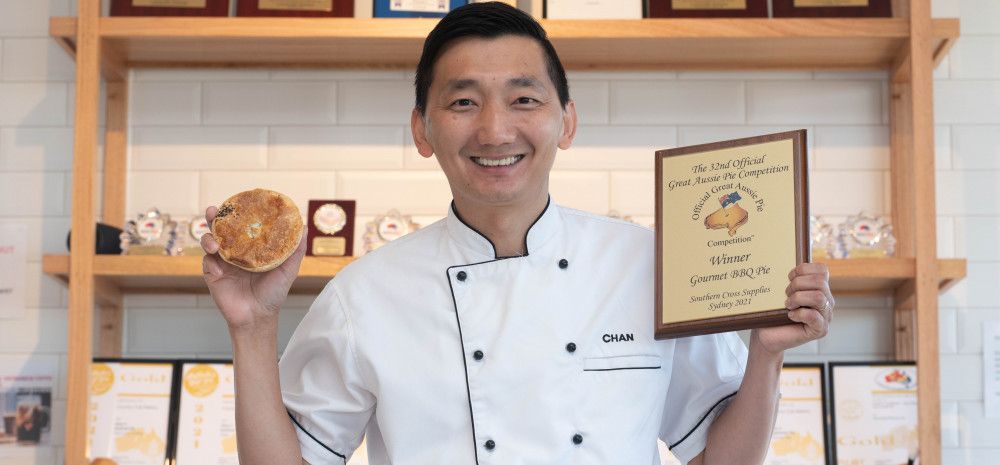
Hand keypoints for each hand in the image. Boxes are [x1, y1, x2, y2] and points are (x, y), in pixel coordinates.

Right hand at [200, 205, 306, 330]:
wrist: (258, 317)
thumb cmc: (273, 293)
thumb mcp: (288, 270)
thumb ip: (295, 250)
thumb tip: (303, 227)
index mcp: (250, 247)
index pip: (241, 224)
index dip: (238, 211)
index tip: (238, 200)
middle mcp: (234, 251)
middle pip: (221, 228)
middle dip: (215, 217)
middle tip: (215, 210)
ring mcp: (222, 262)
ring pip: (209, 241)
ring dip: (208, 237)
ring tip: (214, 242)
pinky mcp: (212, 274)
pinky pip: (207, 262)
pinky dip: (210, 260)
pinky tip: (218, 265)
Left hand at [752, 263, 833, 355]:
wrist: (767, 335)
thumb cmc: (773, 312)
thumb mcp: (782, 291)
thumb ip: (791, 279)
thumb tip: (787, 262)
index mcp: (820, 288)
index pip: (823, 269)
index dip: (804, 269)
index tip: (788, 276)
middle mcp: (827, 301)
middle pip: (820, 281)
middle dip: (798, 284)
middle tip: (785, 294)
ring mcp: (826, 316)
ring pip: (818, 297)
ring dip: (798, 298)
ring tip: (787, 305)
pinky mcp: (820, 330)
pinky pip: (814, 316)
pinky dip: (799, 313)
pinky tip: (790, 316)